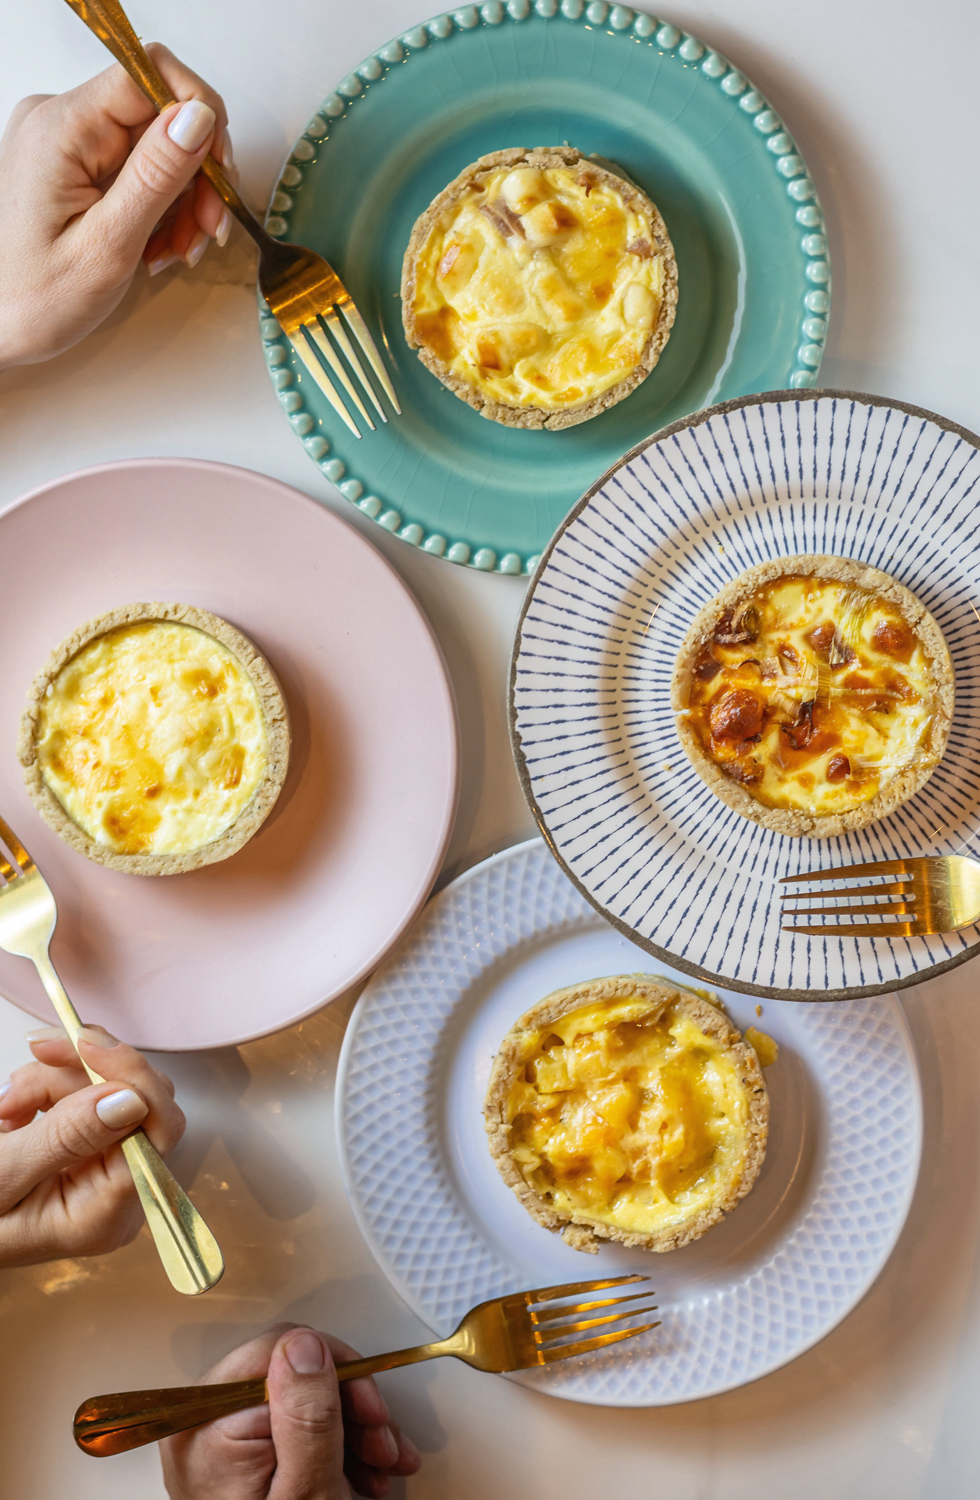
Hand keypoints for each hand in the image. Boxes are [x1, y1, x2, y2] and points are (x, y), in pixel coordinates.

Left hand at [0, 45, 230, 367]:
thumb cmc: (35, 300)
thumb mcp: (108, 245)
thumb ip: (155, 176)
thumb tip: (200, 116)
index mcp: (60, 130)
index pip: (148, 74)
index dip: (199, 115)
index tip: (220, 173)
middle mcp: (59, 120)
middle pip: (158, 115)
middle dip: (196, 175)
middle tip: (206, 234)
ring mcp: (65, 141)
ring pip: (155, 146)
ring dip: (183, 201)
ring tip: (176, 252)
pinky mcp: (72, 163)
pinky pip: (135, 168)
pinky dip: (159, 207)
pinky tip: (156, 246)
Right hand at [0, 1024, 183, 1263]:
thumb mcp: (3, 1176)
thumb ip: (66, 1137)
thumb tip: (131, 1099)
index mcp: (108, 1215)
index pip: (160, 1132)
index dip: (132, 1076)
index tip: (86, 1042)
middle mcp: (121, 1194)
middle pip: (138, 1100)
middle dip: (83, 1070)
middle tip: (37, 1053)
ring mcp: (108, 1170)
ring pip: (110, 1088)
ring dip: (53, 1079)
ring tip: (6, 1103)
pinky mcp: (90, 1149)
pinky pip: (89, 1095)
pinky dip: (49, 1087)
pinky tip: (14, 1109)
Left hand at [160, 1325, 421, 1499]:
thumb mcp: (306, 1493)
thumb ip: (306, 1417)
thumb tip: (305, 1347)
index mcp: (206, 1428)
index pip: (278, 1352)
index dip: (336, 1374)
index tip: (369, 1408)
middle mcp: (205, 1428)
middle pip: (295, 1375)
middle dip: (352, 1407)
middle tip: (380, 1442)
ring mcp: (223, 1444)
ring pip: (305, 1400)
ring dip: (356, 1430)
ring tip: (379, 1466)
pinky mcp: (244, 1458)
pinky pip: (298, 1427)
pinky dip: (340, 1446)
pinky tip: (364, 1472)